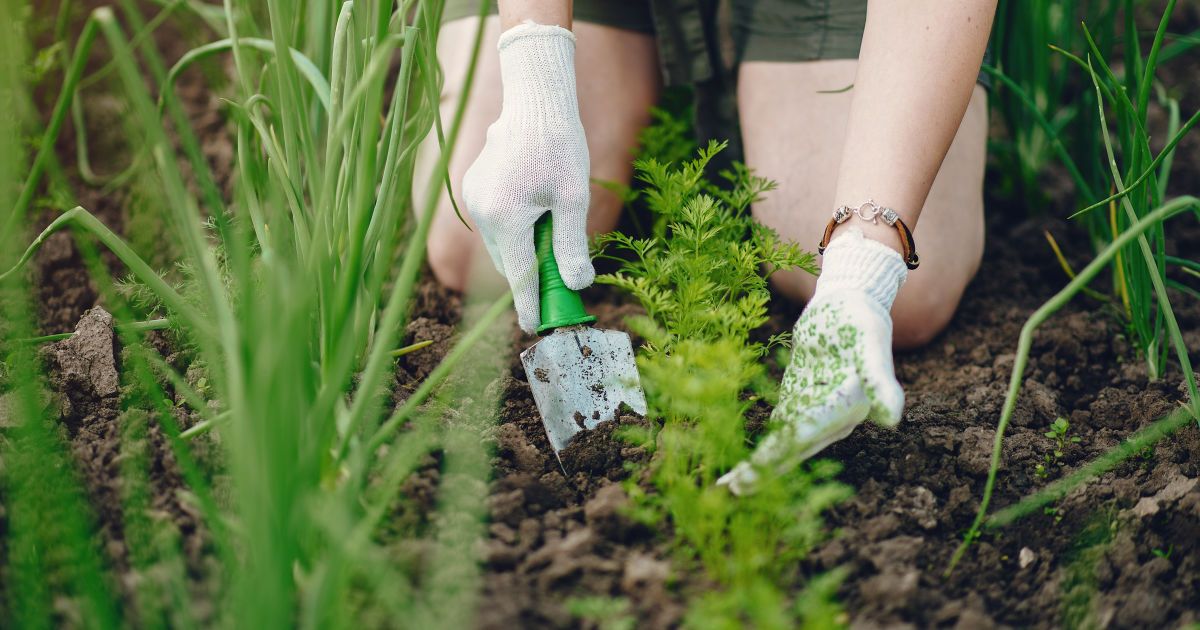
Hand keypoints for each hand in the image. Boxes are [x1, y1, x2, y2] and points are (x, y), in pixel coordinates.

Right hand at [463, 22, 593, 333]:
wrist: (534, 101)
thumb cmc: (560, 146)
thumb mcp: (573, 199)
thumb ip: (572, 245)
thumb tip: (577, 285)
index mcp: (506, 217)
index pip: (519, 275)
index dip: (529, 305)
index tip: (535, 327)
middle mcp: (482, 211)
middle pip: (509, 262)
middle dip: (531, 276)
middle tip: (560, 285)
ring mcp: (473, 199)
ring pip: (501, 244)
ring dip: (523, 251)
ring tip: (551, 235)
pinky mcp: (473, 188)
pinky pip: (495, 223)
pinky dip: (514, 230)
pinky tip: (535, 210)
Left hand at [718, 228, 906, 494]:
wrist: (851, 302)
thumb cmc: (863, 321)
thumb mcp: (871, 346)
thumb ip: (880, 381)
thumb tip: (892, 418)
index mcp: (846, 410)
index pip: (805, 436)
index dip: (778, 455)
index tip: (752, 473)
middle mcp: (831, 418)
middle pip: (792, 449)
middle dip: (762, 471)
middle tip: (730, 492)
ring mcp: (814, 410)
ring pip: (783, 444)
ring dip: (758, 465)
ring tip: (729, 487)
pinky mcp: (799, 398)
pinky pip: (779, 427)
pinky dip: (762, 444)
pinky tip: (741, 461)